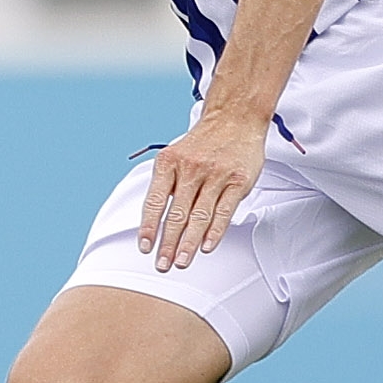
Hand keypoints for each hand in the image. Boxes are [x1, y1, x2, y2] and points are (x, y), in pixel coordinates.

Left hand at [137, 100, 268, 272]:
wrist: (234, 118)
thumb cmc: (203, 142)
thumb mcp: (175, 155)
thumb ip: (167, 185)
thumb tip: (154, 221)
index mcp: (169, 163)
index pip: (155, 201)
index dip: (149, 227)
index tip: (145, 247)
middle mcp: (191, 169)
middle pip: (177, 214)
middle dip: (168, 243)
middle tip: (163, 264)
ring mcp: (215, 175)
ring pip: (199, 216)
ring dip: (189, 244)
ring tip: (181, 262)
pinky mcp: (237, 181)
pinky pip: (224, 211)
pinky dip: (215, 232)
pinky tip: (207, 247)